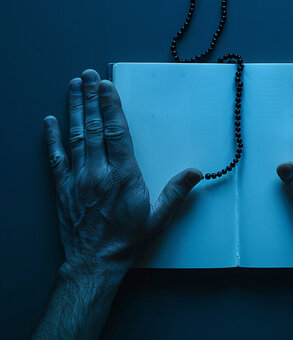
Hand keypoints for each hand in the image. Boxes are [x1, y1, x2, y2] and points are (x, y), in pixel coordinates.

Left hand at [43, 69, 201, 273]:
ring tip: (74, 87)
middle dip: (92, 99)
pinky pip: (55, 157)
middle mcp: (98, 172)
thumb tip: (195, 172)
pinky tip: (50, 120)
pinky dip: (52, 137)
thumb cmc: (127, 241)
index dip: (111, 106)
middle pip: (94, 127)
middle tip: (88, 76)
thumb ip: (176, 193)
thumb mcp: (159, 219)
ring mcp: (77, 178)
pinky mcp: (62, 188)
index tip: (107, 86)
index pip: (116, 132)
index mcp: (123, 176)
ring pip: (75, 136)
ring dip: (75, 109)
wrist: (94, 263)